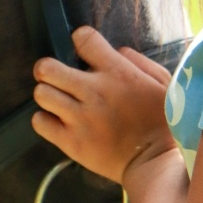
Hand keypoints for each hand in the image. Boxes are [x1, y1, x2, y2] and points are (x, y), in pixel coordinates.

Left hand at [32, 26, 176, 183]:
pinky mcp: (71, 142)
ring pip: (41, 94)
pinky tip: (58, 121)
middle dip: (48, 69)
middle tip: (56, 77)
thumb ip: (138, 61)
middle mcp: (94, 92)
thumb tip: (115, 51)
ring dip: (48, 94)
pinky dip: (45, 120)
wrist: (156, 162)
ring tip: (59, 100)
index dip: (80, 39)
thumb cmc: (162, 120)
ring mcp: (80, 118)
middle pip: (48, 68)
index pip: (83, 39)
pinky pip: (39, 122)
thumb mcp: (162, 82)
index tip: (83, 50)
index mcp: (118, 73)